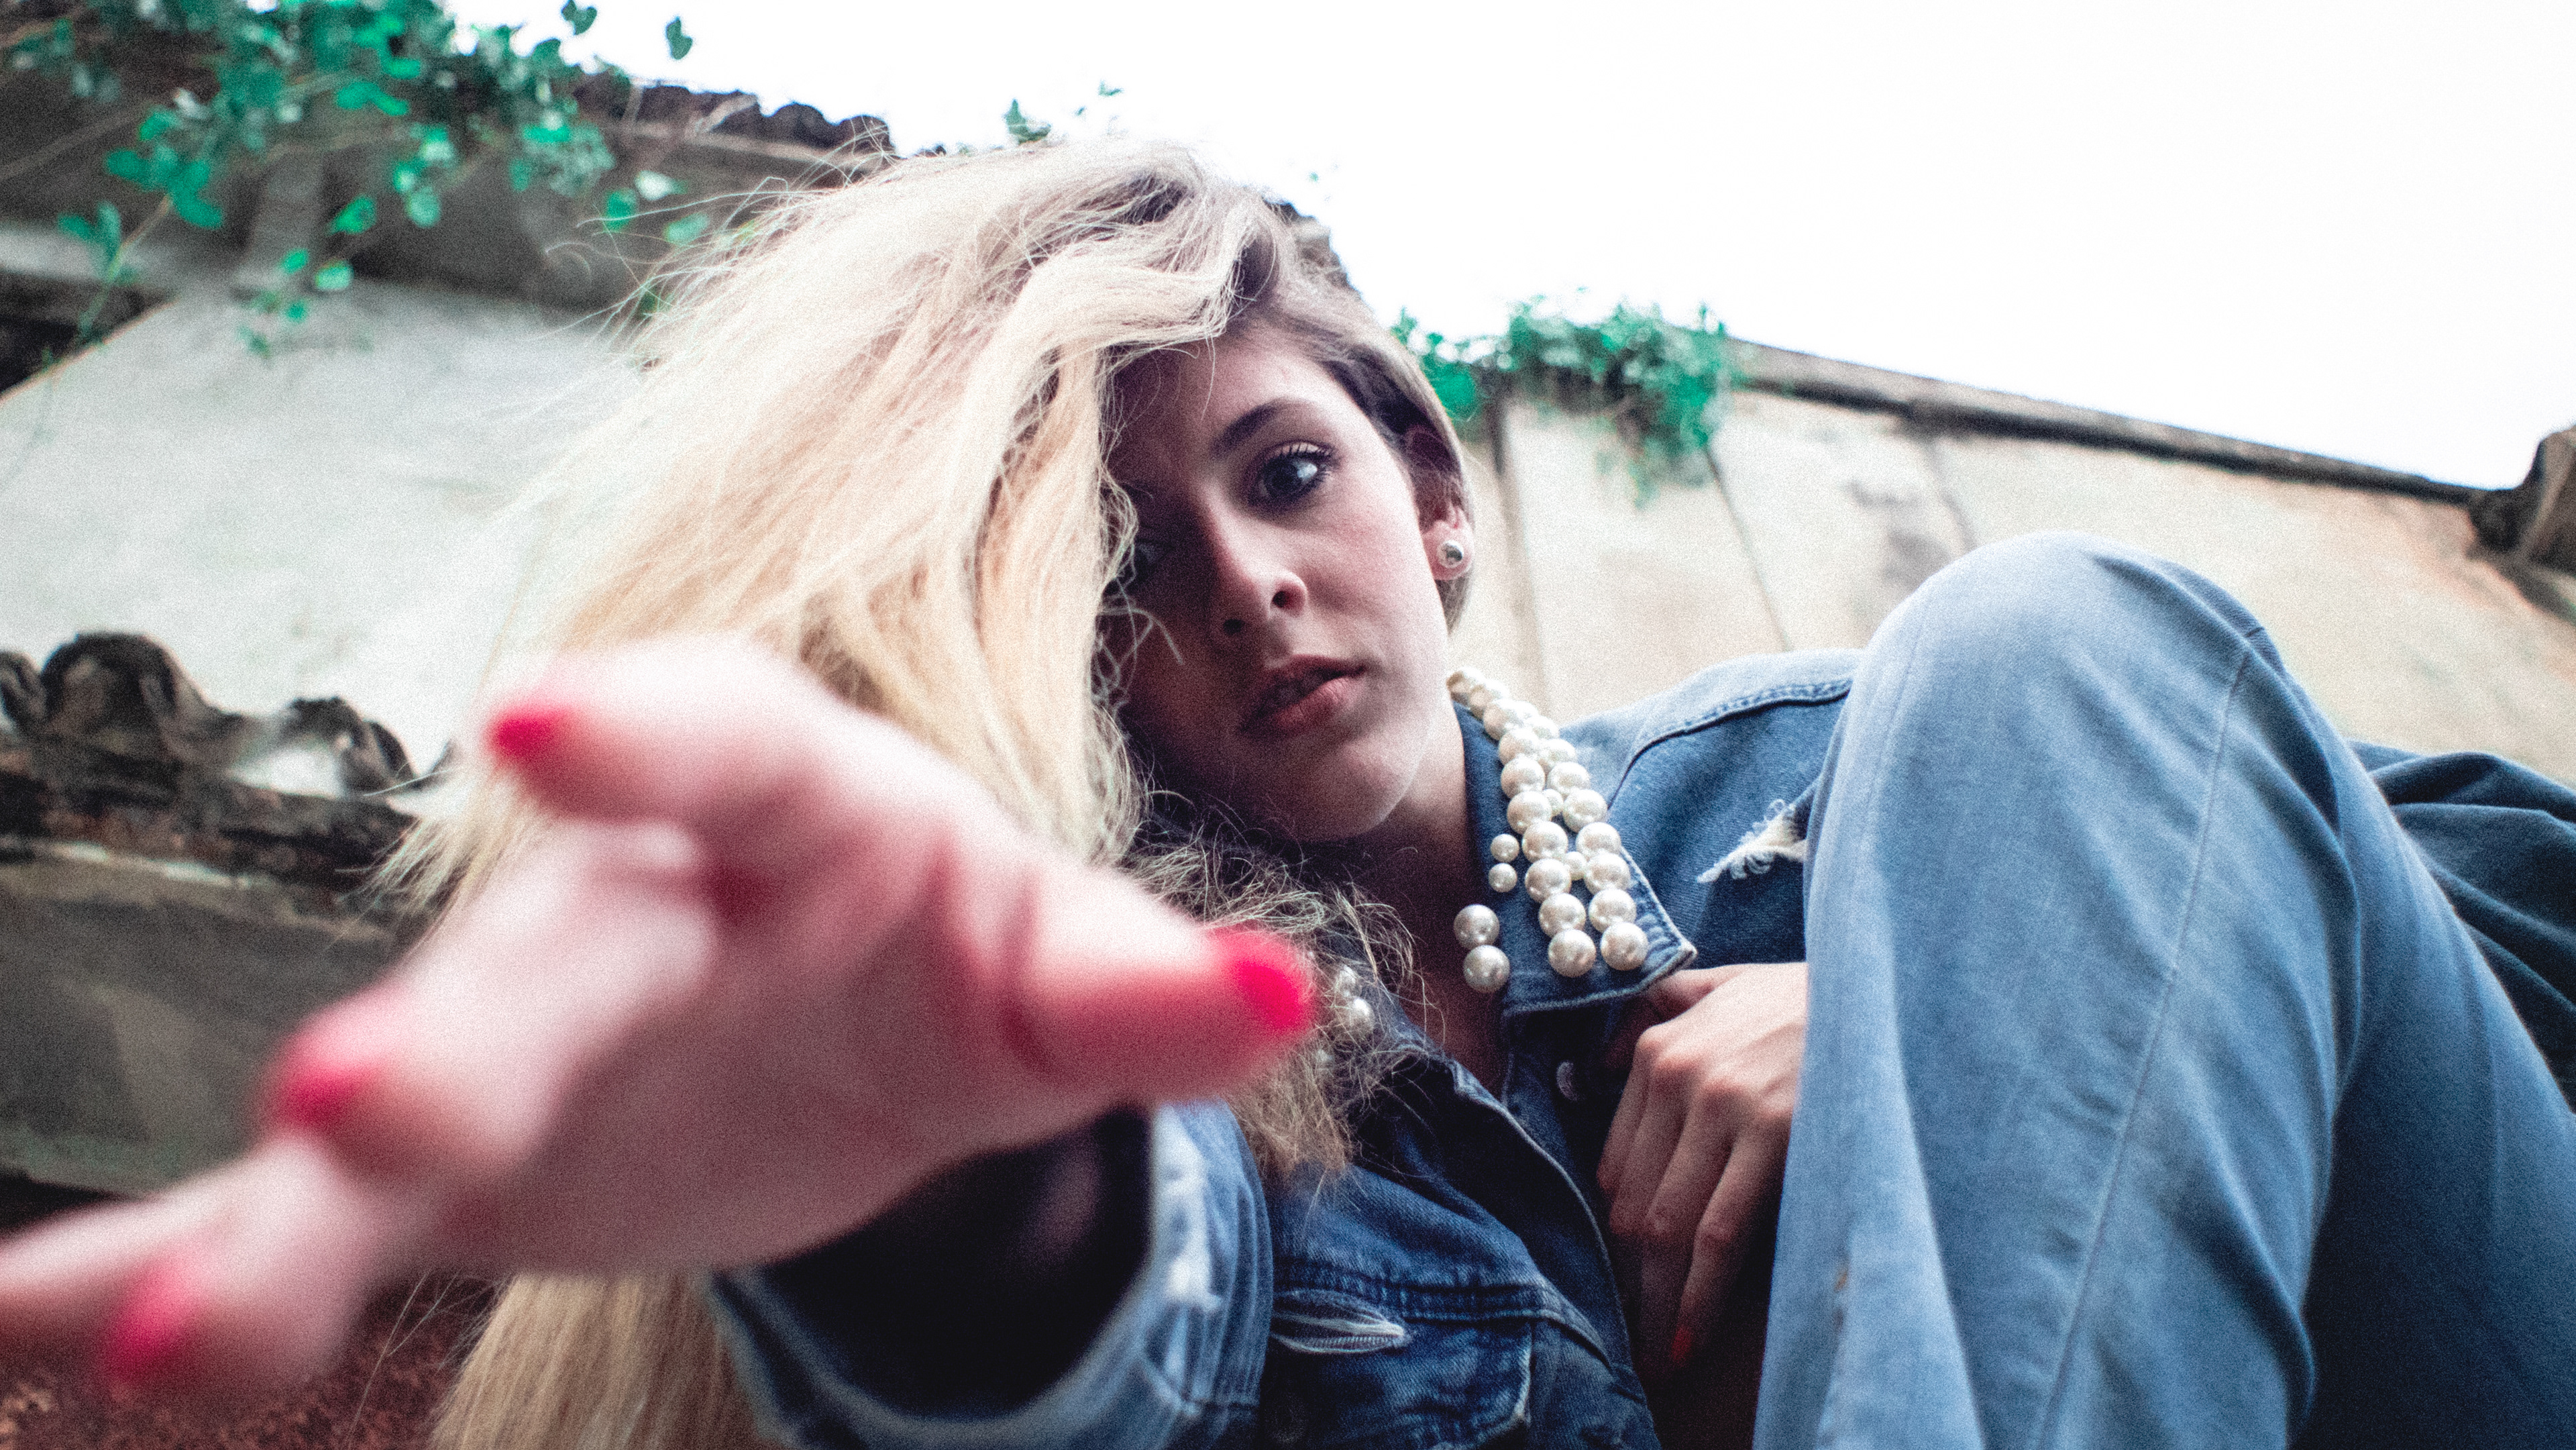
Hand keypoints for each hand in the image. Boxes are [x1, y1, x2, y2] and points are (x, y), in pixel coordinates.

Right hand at [0, 638, 1309, 1399]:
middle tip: (348, 1110)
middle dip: (449, 1038)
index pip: (724, 741)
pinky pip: (289, 1210)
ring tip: (172, 1333)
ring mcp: (514, 1033)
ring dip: (280, 1212)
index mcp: (789, 807)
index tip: (548, 725)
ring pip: (391, 1116)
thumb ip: (1148, 995)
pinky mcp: (446, 1155)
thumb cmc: (961, 968)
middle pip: (538, 964)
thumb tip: (1285, 993)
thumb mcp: (1055, 983)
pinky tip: (33, 1337)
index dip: (642, 727)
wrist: (851, 1034)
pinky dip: (167, 1262)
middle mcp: (622, 902)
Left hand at [1598, 961, 1805, 1379]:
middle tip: (1636, 1334)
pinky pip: (1720, 1231)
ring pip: (1669, 1225)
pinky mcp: (1773, 1134)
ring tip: (1659, 1351)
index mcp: (1657, 1048)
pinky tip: (1690, 1333)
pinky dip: (1699, 1291)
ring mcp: (1723, 1106)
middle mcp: (1678, 1076)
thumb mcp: (1720, 985)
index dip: (1618, 1235)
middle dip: (1632, 1280)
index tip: (1628, 1279)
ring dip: (1658, 1299)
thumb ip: (1660, 1012)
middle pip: (1636, 1204)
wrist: (1883, 985)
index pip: (1617, 1165)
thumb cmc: (1806, 998)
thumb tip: (1604, 1063)